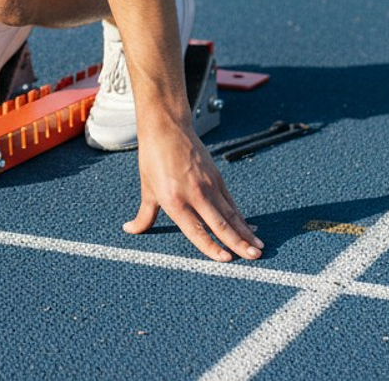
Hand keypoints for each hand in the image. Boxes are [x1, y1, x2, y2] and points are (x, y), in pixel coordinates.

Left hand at [125, 120, 262, 261]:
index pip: (196, 231)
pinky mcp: (217, 177)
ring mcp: (208, 185)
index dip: (212, 247)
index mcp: (174, 201)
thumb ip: (144, 215)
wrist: (166, 128)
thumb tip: (130, 230)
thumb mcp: (147, 188)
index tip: (226, 259)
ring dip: (246, 232)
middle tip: (254, 257)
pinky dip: (241, 216)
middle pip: (220, 224)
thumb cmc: (153, 158)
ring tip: (258, 248)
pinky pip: (231, 202)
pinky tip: (249, 228)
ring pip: (230, 214)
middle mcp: (194, 195)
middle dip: (238, 243)